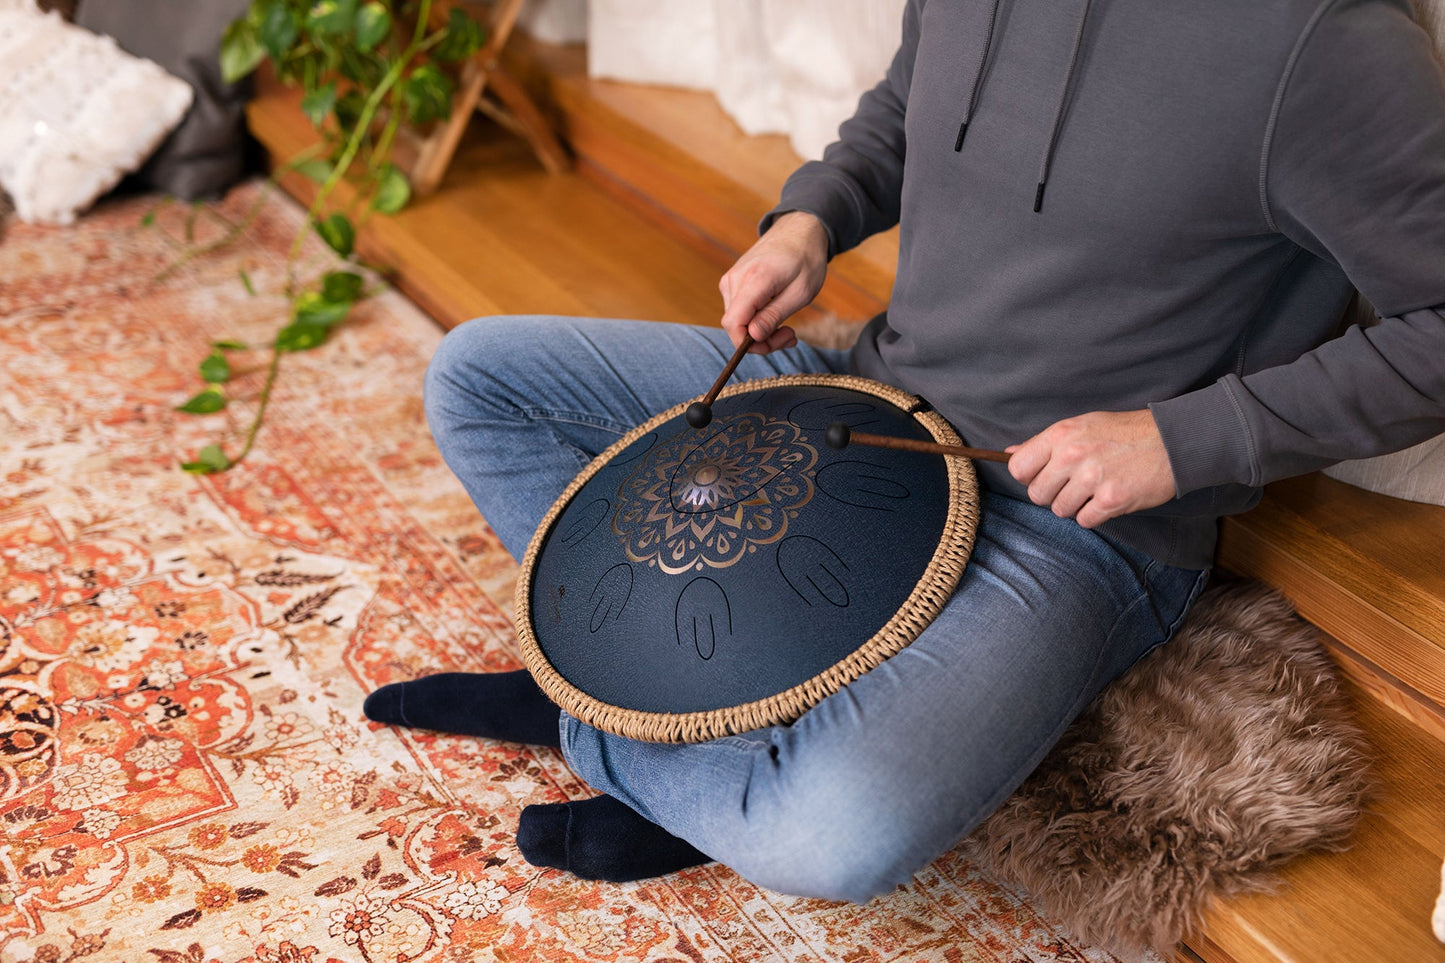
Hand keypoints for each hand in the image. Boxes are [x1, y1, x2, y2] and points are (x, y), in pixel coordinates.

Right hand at [718, 211, 829, 353]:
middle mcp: (735, 279)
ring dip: (760, 331)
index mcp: (754, 279)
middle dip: (762, 339)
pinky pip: (739, 311)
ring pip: (737, 321)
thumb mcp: (800, 292)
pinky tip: (775, 314)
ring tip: (787, 327)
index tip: (777, 343)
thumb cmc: (805, 259)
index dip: (750, 344)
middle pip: (735, 326)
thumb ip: (774, 315)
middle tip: (790, 336)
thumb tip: (752, 337)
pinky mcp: (732, 282)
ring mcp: (731, 280)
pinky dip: (756, 319)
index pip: (733, 324)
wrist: (798, 230)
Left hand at [1006, 409, 1176, 528]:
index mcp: (1061, 434)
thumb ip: (1045, 442)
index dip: (1029, 476)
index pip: (1018, 468)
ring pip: (1060, 510)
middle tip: (1073, 485)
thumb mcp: (1082, 425)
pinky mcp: (1112, 500)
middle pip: (1037, 494)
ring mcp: (1092, 479)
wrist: (1173, 441)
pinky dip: (1094, 515)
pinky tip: (1107, 499)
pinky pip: (1085, 521)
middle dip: (1052, 494)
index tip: (1044, 476)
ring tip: (1094, 489)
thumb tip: (1010, 452)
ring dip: (1075, 505)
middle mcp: (1073, 455)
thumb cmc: (1125, 432)